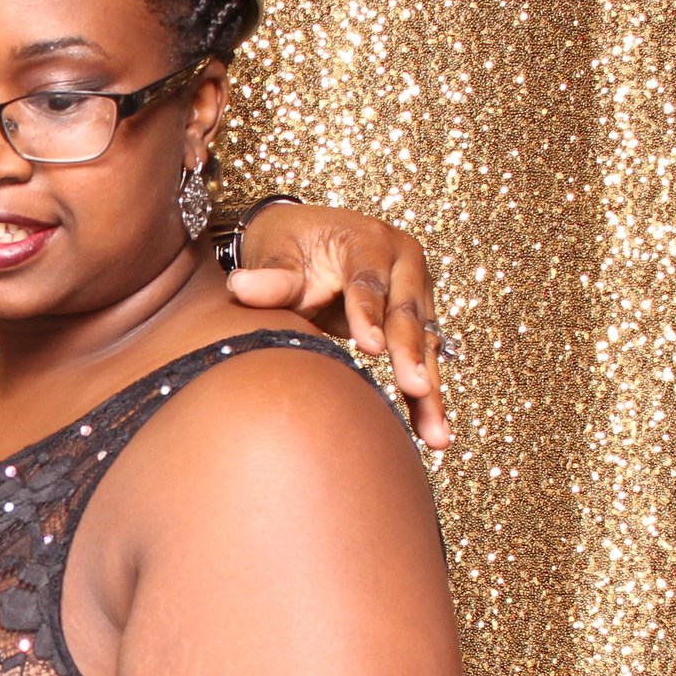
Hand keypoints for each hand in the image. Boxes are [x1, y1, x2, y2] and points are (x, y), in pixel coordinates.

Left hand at [221, 203, 452, 449]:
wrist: (305, 245)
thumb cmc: (289, 248)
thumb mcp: (277, 257)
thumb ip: (269, 279)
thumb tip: (240, 286)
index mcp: (368, 240)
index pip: (369, 280)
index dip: (369, 312)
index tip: (370, 347)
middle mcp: (402, 264)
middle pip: (406, 312)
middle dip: (410, 353)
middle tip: (415, 386)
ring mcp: (414, 294)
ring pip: (424, 344)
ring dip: (429, 390)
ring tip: (435, 433)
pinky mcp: (414, 324)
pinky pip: (422, 363)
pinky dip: (425, 400)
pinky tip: (433, 434)